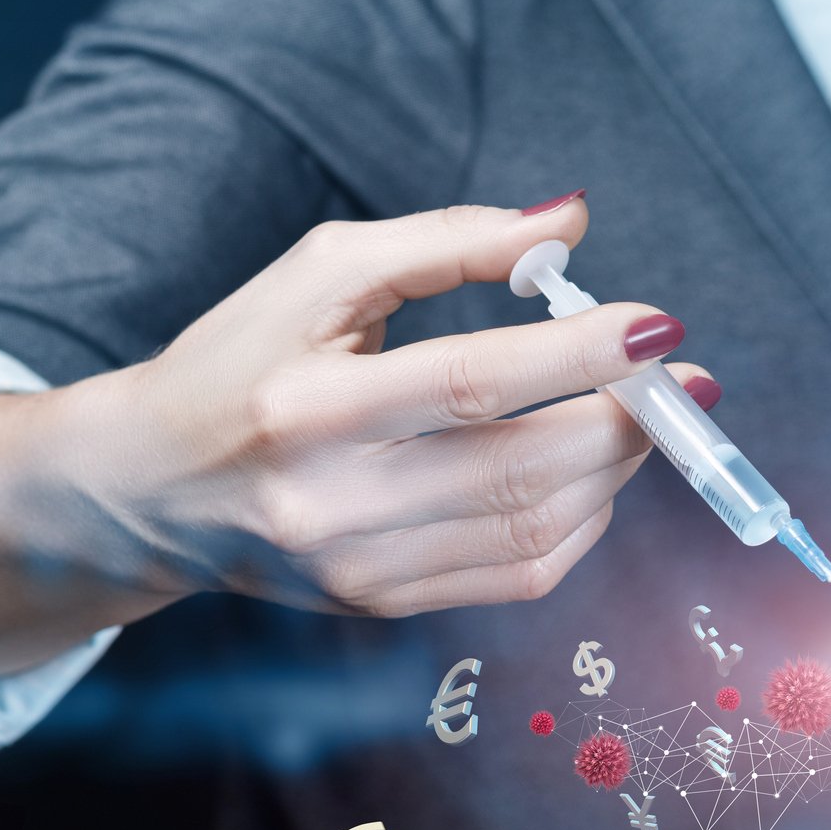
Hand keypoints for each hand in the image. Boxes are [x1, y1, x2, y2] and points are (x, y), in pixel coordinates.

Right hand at [0, 197, 713, 684]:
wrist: (150, 487)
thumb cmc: (241, 360)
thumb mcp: (321, 273)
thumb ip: (449, 240)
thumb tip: (570, 223)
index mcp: (306, 403)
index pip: (473, 380)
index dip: (581, 352)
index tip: (658, 326)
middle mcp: (331, 499)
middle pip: (521, 466)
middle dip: (626, 420)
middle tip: (680, 378)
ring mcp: (361, 567)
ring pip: (536, 527)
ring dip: (616, 469)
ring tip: (641, 418)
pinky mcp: (384, 606)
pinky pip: (523, 576)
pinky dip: (584, 524)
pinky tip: (594, 477)